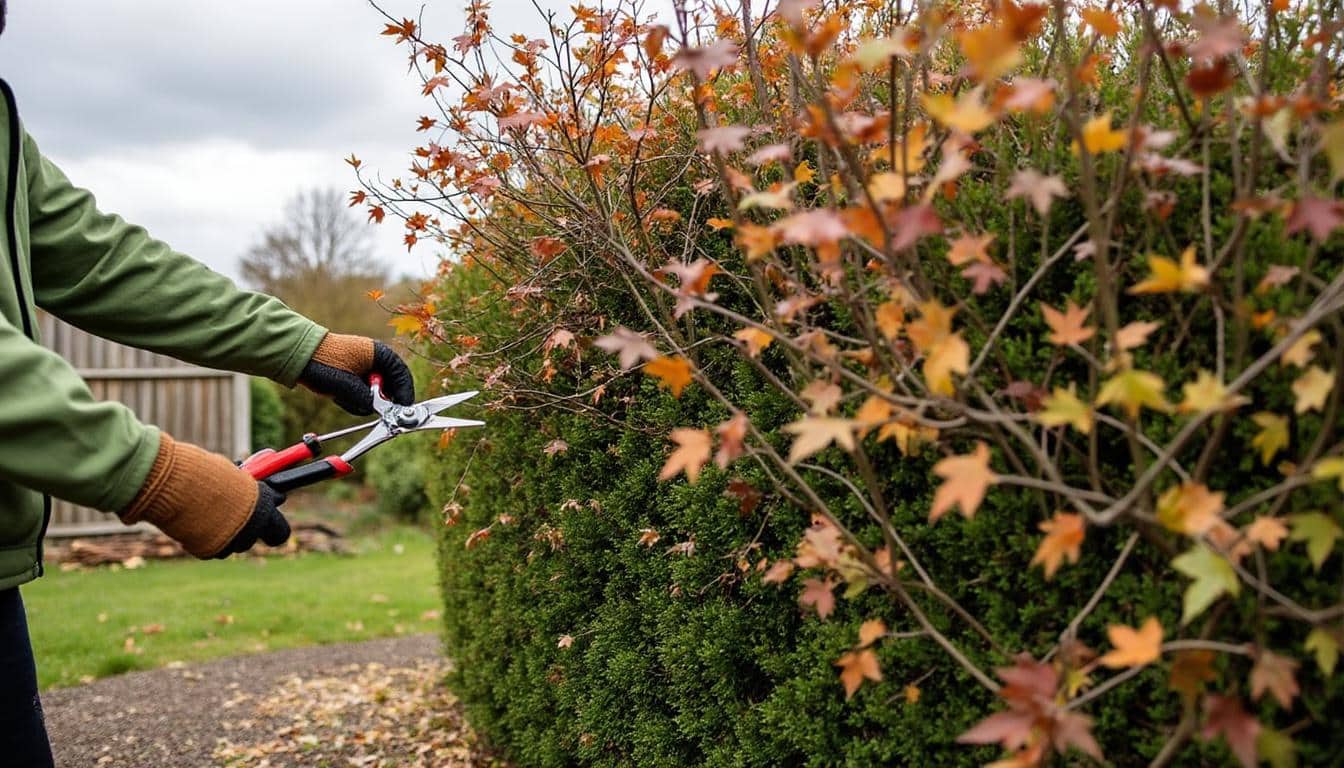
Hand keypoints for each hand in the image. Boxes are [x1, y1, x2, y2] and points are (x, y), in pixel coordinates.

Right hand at [119, 433, 291, 557]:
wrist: (174, 484)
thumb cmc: (204, 473)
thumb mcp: (234, 476)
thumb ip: (249, 490)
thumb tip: (260, 492)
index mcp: (262, 509)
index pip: (281, 531)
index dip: (274, 522)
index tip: (269, 512)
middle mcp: (250, 530)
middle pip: (259, 538)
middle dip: (252, 527)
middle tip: (240, 514)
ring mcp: (230, 543)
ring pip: (236, 543)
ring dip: (229, 531)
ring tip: (212, 511)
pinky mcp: (209, 551)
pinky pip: (214, 547)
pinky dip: (208, 537)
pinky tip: (198, 520)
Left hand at [298, 333, 414, 414]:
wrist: (296, 356)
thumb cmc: (323, 362)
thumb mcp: (347, 384)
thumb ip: (366, 399)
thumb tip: (378, 410)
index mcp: (378, 353)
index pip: (401, 374)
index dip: (404, 393)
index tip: (402, 409)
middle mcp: (374, 360)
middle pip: (389, 387)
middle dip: (379, 400)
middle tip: (372, 409)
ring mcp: (363, 369)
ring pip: (374, 394)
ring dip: (362, 401)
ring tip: (344, 397)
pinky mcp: (353, 377)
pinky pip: (362, 395)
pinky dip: (353, 400)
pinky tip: (339, 396)